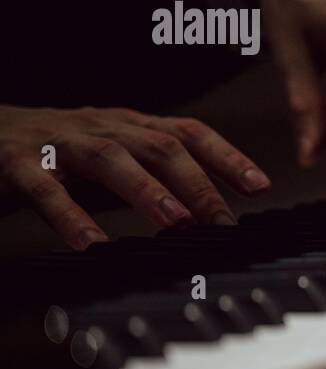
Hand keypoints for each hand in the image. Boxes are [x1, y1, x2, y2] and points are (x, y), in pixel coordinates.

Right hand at [0, 105, 269, 248]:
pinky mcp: (16, 161)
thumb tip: (207, 215)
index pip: (189, 133)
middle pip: (159, 146)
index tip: (260, 186)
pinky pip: (47, 188)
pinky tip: (90, 243)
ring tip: (175, 220)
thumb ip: (152, 182)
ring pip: (110, 158)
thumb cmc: (53, 154)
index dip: (227, 156)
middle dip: (197, 183)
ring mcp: (59, 141)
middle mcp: (100, 127)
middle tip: (223, 220)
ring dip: (147, 190)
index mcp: (128, 125)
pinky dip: (70, 216)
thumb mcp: (112, 164)